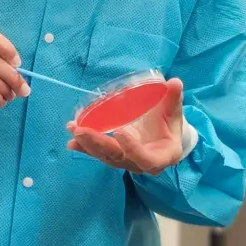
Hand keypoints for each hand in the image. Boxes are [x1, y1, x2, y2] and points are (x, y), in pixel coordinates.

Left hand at [67, 77, 185, 173]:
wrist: (165, 138)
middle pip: (119, 158)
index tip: (119, 132)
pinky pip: (99, 154)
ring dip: (87, 144)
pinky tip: (71, 141)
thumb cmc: (170, 126)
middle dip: (98, 144)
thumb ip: (173, 100)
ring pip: (105, 156)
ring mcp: (127, 161)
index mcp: (162, 156)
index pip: (147, 160)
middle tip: (81, 130)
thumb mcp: (174, 113)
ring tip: (73, 129)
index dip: (133, 149)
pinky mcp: (115, 156)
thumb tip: (174, 82)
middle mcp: (141, 163)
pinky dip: (85, 147)